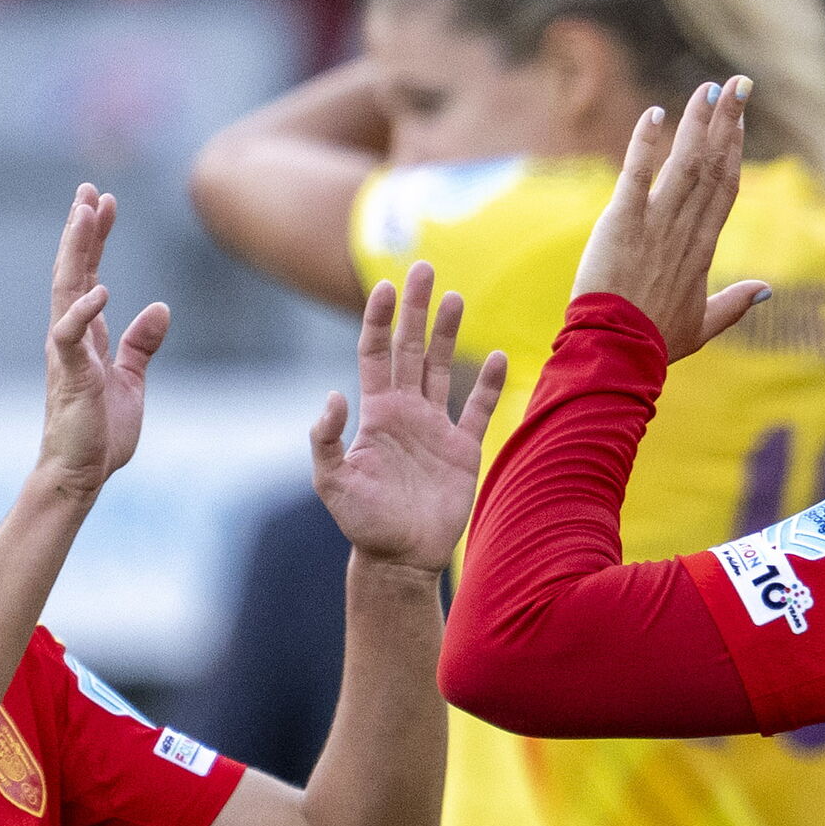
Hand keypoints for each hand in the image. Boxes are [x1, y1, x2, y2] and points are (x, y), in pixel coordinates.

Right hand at [38, 183, 171, 500]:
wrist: (82, 474)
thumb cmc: (100, 432)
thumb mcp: (131, 380)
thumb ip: (141, 344)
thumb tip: (159, 308)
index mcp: (85, 336)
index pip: (88, 275)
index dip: (95, 238)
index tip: (103, 202)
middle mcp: (70, 337)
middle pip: (74, 271)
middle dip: (82, 230)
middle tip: (89, 190)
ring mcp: (67, 355)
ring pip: (68, 291)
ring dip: (76, 252)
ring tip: (85, 214)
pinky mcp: (70, 378)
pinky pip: (71, 338)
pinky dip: (84, 313)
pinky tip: (100, 290)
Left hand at [311, 263, 507, 572]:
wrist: (400, 558)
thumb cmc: (362, 522)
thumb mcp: (332, 483)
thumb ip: (327, 440)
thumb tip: (333, 395)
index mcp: (375, 413)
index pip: (374, 353)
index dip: (378, 319)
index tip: (385, 286)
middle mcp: (405, 412)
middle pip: (410, 348)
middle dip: (415, 309)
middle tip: (422, 267)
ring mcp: (436, 428)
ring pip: (443, 368)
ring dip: (448, 334)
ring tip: (455, 296)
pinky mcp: (463, 450)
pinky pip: (478, 409)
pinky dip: (488, 383)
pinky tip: (497, 356)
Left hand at [571, 78, 769, 361]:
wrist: (619, 352)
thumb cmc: (655, 344)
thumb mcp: (702, 328)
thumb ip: (734, 305)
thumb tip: (767, 290)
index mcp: (702, 250)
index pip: (724, 189)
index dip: (734, 151)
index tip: (740, 120)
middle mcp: (684, 230)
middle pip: (712, 166)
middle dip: (725, 122)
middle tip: (736, 84)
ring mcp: (655, 224)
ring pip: (683, 164)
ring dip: (696, 123)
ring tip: (708, 89)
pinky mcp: (622, 223)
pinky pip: (636, 175)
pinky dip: (645, 144)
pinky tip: (655, 114)